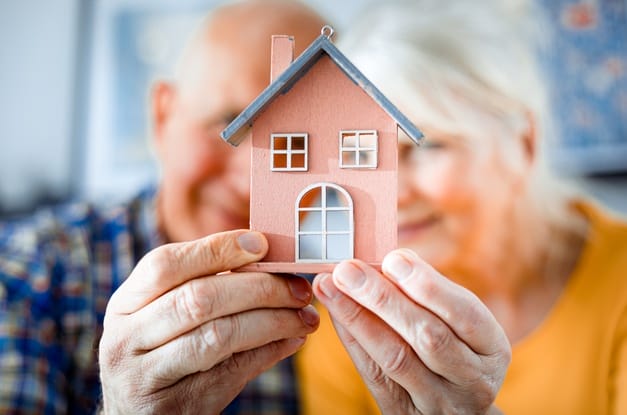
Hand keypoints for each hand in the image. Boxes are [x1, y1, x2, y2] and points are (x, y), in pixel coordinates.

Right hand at [99, 230, 318, 413]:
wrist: (138, 413)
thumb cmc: (161, 351)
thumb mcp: (162, 316)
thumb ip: (204, 286)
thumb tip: (270, 262)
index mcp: (126, 303)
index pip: (166, 264)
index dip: (217, 250)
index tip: (263, 244)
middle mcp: (127, 337)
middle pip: (199, 299)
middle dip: (259, 289)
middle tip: (299, 289)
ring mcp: (146, 375)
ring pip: (219, 336)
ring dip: (273, 322)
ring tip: (306, 317)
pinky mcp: (174, 405)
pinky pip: (231, 372)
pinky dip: (269, 352)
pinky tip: (292, 340)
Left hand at [313, 248, 510, 414]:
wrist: (456, 410)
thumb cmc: (456, 349)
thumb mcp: (461, 325)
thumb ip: (432, 295)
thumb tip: (390, 260)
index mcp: (491, 349)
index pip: (465, 315)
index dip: (429, 286)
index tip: (394, 259)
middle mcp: (471, 381)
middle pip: (428, 337)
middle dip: (383, 299)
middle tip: (348, 269)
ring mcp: (438, 402)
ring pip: (396, 358)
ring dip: (358, 316)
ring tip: (330, 285)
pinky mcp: (403, 412)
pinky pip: (373, 374)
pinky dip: (352, 338)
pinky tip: (334, 311)